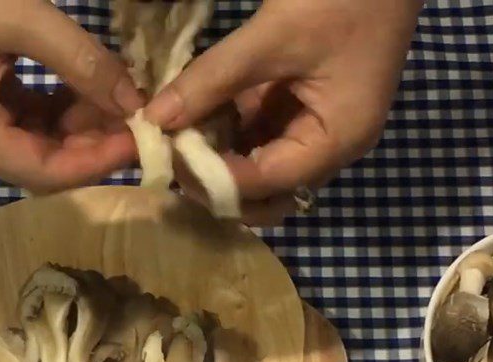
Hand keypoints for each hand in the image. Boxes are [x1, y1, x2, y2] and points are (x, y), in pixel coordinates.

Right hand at [0, 0, 142, 192]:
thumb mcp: (21, 14)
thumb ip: (81, 60)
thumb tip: (135, 103)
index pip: (37, 170)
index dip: (91, 164)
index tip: (137, 143)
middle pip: (38, 163)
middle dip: (90, 147)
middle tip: (138, 125)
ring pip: (35, 143)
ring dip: (79, 128)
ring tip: (122, 104)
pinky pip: (24, 119)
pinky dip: (60, 109)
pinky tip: (91, 91)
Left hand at [144, 0, 423, 224]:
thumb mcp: (273, 35)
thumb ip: (213, 79)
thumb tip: (155, 119)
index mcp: (337, 141)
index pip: (268, 182)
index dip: (216, 178)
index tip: (171, 161)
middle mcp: (329, 149)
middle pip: (267, 196)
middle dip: (218, 186)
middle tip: (174, 162)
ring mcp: (316, 132)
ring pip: (258, 171)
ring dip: (218, 162)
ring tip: (177, 143)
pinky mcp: (302, 112)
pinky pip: (259, 138)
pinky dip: (227, 135)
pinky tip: (196, 121)